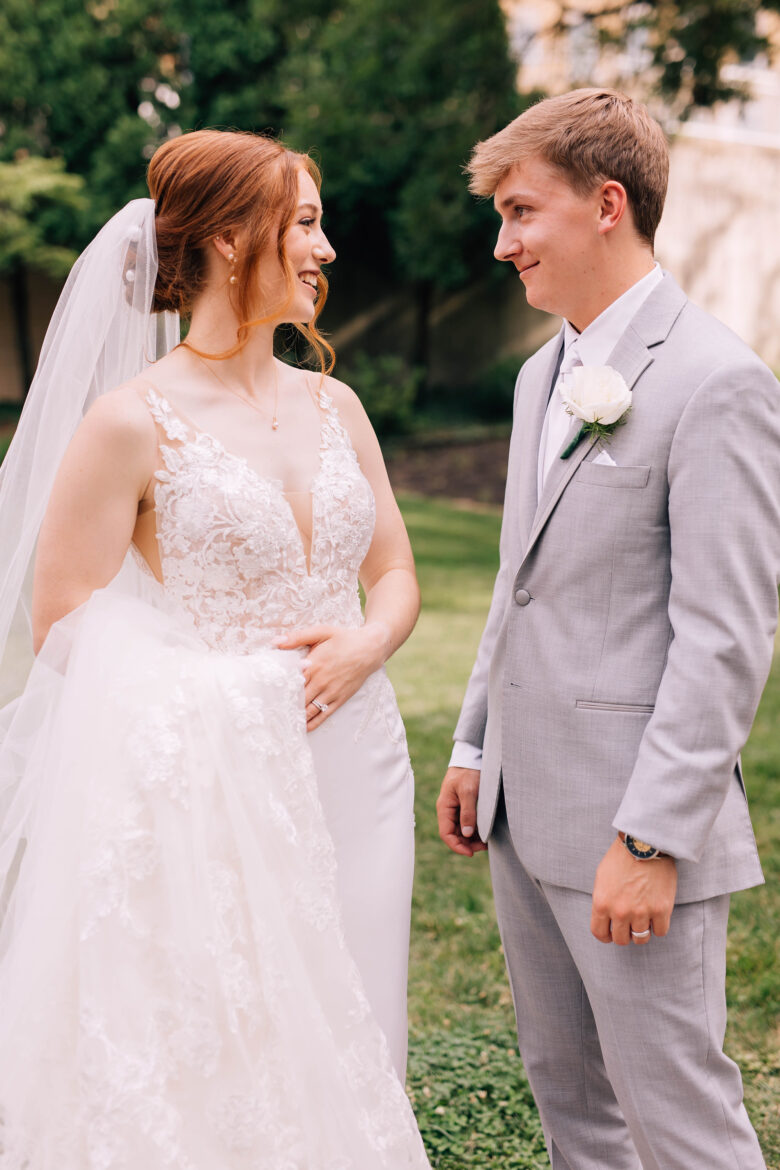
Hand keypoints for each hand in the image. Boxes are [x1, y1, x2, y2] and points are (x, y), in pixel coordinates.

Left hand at [274, 623, 388, 729]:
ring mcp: (331, 692)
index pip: (289, 682)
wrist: (370, 649)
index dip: (277, 691)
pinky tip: (303, 728)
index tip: (264, 697)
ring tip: (282, 724)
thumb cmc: (344, 639)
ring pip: (309, 710)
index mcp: (313, 664)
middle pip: (297, 699)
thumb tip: (275, 642)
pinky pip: (324, 715)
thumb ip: (297, 637)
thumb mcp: (321, 631)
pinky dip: (312, 723)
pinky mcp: (340, 699)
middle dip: (283, 707)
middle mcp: (320, 681)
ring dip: (296, 718)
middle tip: (269, 714)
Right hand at [436, 767, 487, 856]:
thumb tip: (468, 834)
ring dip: (472, 839)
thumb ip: (468, 812)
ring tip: (487, 842)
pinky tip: (486, 833)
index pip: (446, 834)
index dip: (457, 846)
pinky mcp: (465, 807)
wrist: (472, 758)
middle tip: (484, 847)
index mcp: (444, 807)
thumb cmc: (468, 772)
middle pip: (454, 835)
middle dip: (467, 844)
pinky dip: (475, 831)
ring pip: (461, 831)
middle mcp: (448, 811)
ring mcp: (456, 809)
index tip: (470, 853)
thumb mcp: (469, 791)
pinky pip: (467, 824)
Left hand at [591, 837, 677, 945]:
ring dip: (642, 931)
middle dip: (625, 934)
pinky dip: (659, 926)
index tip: (612, 933)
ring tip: (644, 919)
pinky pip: (660, 931)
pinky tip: (657, 915)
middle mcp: (620, 911)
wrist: (644, 843)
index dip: (606, 936)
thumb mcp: (602, 878)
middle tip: (629, 925)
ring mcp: (642, 912)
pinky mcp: (661, 910)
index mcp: (602, 903)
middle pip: (621, 940)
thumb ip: (602, 900)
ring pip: (641, 938)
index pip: (600, 933)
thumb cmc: (621, 857)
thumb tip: (605, 917)